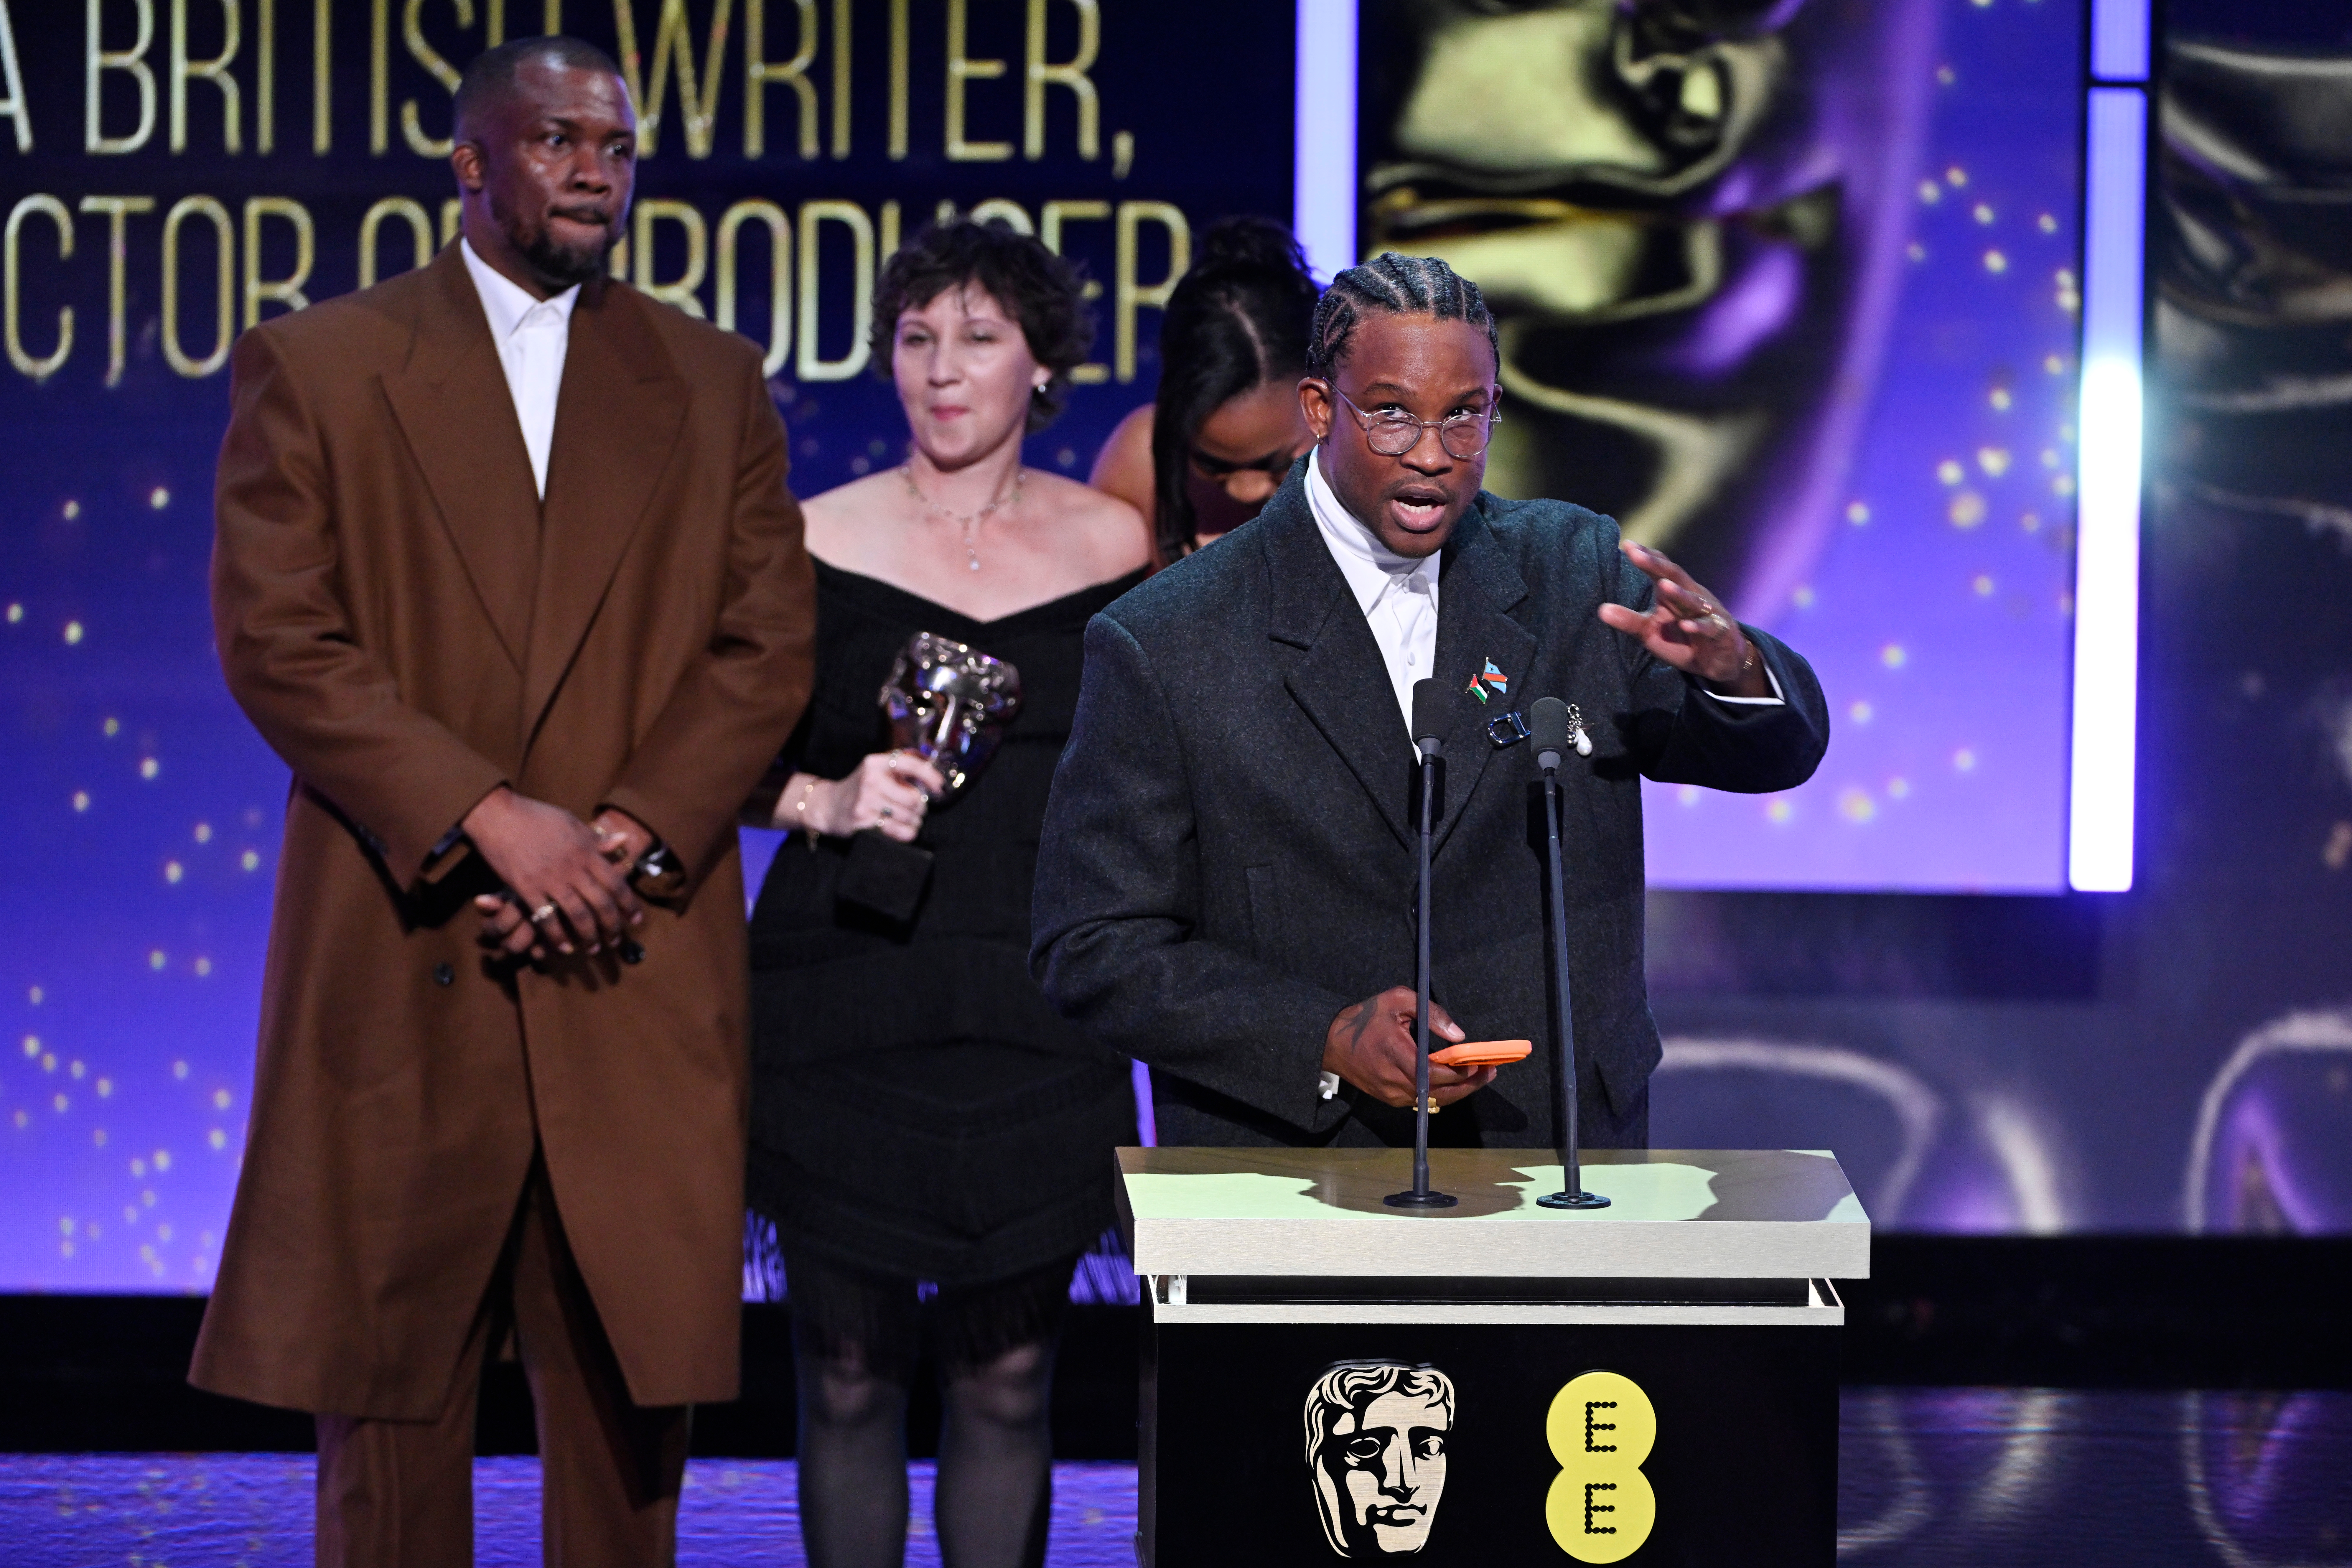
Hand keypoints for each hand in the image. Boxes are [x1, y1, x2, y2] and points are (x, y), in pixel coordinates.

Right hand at [460, 786, 643, 956]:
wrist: (499, 815)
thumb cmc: (536, 816)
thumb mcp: (571, 822)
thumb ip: (597, 838)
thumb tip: (624, 839)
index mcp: (587, 851)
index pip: (616, 882)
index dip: (629, 904)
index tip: (635, 919)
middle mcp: (574, 867)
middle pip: (601, 903)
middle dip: (612, 925)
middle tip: (616, 940)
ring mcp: (550, 879)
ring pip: (578, 914)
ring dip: (588, 935)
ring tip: (594, 948)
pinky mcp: (527, 888)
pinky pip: (547, 918)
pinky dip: (557, 936)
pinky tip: (564, 947)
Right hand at [793, 751, 948, 844]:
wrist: (829, 806)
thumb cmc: (861, 789)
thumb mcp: (877, 771)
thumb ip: (902, 770)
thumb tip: (934, 781)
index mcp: (876, 763)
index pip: (911, 764)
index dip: (930, 776)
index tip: (940, 787)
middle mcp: (870, 779)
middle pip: (914, 799)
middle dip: (920, 808)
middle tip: (915, 809)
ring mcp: (865, 801)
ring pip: (908, 817)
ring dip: (914, 822)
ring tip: (907, 820)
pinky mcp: (862, 822)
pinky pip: (898, 831)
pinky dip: (905, 833)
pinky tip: (901, 829)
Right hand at [1322, 986, 1497, 1110]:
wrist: (1332, 1042)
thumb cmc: (1365, 1018)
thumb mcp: (1397, 1000)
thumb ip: (1430, 1013)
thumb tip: (1459, 1034)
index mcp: (1397, 1055)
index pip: (1437, 1073)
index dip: (1462, 1071)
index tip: (1482, 1061)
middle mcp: (1396, 1081)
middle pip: (1441, 1092)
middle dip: (1469, 1084)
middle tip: (1490, 1072)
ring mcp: (1393, 1094)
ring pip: (1434, 1100)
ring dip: (1459, 1090)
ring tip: (1479, 1077)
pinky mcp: (1390, 1099)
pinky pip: (1423, 1100)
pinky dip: (1441, 1093)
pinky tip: (1455, 1081)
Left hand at [1597, 541, 1767, 695]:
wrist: (1718, 660)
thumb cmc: (1681, 639)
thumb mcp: (1651, 631)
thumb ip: (1629, 620)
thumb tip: (1601, 610)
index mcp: (1674, 592)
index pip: (1660, 570)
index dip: (1646, 557)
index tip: (1627, 545)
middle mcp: (1691, 596)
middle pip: (1675, 576)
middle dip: (1657, 566)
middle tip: (1638, 555)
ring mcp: (1707, 613)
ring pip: (1692, 600)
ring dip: (1679, 593)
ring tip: (1663, 585)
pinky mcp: (1719, 632)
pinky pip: (1708, 627)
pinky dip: (1698, 626)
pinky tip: (1685, 626)